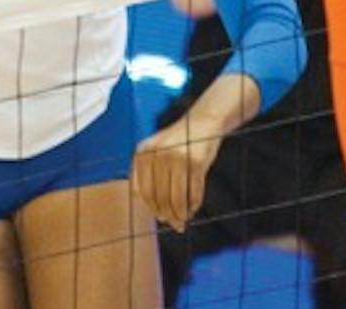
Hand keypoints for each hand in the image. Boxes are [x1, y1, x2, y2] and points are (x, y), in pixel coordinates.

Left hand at [131, 112, 223, 231]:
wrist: (204, 121)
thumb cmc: (179, 143)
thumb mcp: (157, 153)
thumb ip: (150, 178)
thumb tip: (157, 216)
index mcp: (143, 153)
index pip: (141, 192)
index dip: (150, 208)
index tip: (159, 216)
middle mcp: (157, 154)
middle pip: (158, 197)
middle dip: (167, 214)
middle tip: (175, 223)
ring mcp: (177, 157)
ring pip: (175, 198)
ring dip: (180, 214)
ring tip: (183, 219)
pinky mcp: (196, 162)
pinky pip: (194, 192)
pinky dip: (194, 204)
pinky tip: (194, 208)